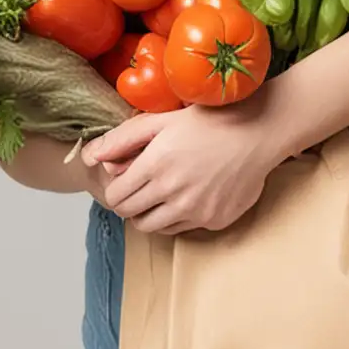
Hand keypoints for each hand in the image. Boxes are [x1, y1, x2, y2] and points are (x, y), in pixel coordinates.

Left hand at [76, 84, 286, 235]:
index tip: (126, 179)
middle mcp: (173, 192)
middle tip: (142, 187)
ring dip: (151, 214)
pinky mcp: (214, 220)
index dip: (117, 188)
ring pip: (154, 228)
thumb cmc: (211, 120)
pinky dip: (179, 217)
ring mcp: (195, 210)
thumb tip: (88, 157)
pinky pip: (183, 228)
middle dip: (130, 203)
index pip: (116, 196)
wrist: (260, 131)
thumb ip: (122, 139)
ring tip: (164, 193)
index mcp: (156, 165)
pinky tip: (190, 195)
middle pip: (131, 215)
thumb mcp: (162, 120)